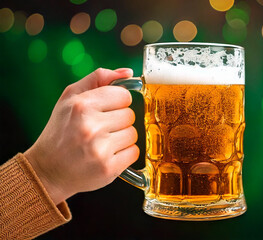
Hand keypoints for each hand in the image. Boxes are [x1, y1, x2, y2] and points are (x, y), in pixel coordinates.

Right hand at [24, 68, 138, 204]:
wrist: (47, 171)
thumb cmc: (60, 131)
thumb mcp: (70, 98)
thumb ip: (98, 79)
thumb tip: (128, 73)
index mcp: (82, 105)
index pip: (124, 95)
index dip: (117, 102)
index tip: (106, 110)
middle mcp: (91, 126)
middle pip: (130, 115)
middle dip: (118, 121)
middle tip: (100, 129)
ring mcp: (100, 149)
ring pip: (133, 134)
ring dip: (122, 138)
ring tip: (102, 142)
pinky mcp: (109, 168)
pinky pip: (134, 152)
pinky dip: (124, 154)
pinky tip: (108, 154)